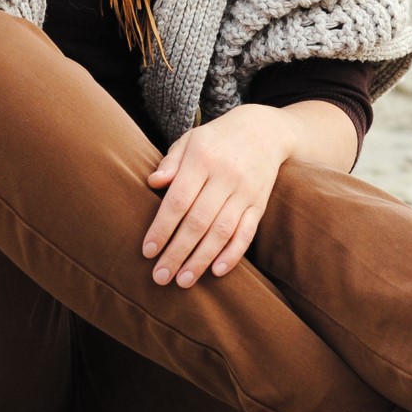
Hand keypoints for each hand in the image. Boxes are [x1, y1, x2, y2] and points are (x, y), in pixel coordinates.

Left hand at [142, 105, 292, 287]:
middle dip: (177, 252)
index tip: (148, 251)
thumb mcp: (190, 140)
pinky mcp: (260, 204)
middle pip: (198, 222)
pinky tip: (217, 271)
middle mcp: (225, 176)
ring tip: (183, 281)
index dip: (162, 228)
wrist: (264, 130)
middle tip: (160, 277)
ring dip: (201, 260)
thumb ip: (171, 162)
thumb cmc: (217, 139)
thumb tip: (152, 183)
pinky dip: (233, 254)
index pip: (178, 200)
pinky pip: (247, 232)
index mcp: (203, 158)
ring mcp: (245, 191)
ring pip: (222, 232)